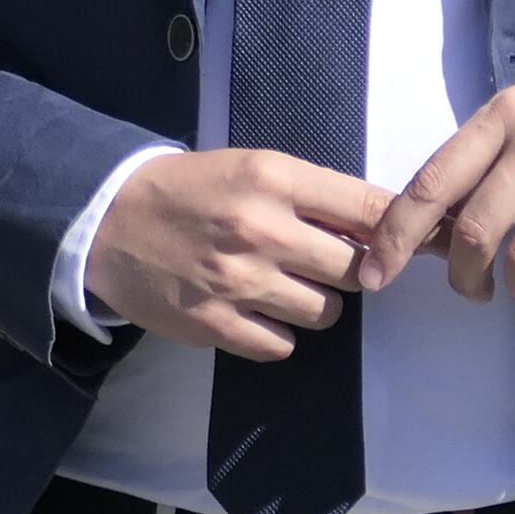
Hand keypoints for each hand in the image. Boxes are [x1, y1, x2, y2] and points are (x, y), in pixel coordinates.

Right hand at [84, 149, 387, 358]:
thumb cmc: (191, 190)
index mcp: (274, 179)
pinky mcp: (214, 324)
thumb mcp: (252, 168)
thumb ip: (312, 195)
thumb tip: (379, 224)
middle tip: (325, 265)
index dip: (398, 228)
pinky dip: (278, 333)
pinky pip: (282, 345)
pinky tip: (257, 312)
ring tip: (288, 287)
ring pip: (326, 313)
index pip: (368, 208)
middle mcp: (261, 230)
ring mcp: (238, 282)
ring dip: (317, 304)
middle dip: (350, 270)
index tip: (404, 241)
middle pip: (356, 269)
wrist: (110, 219)